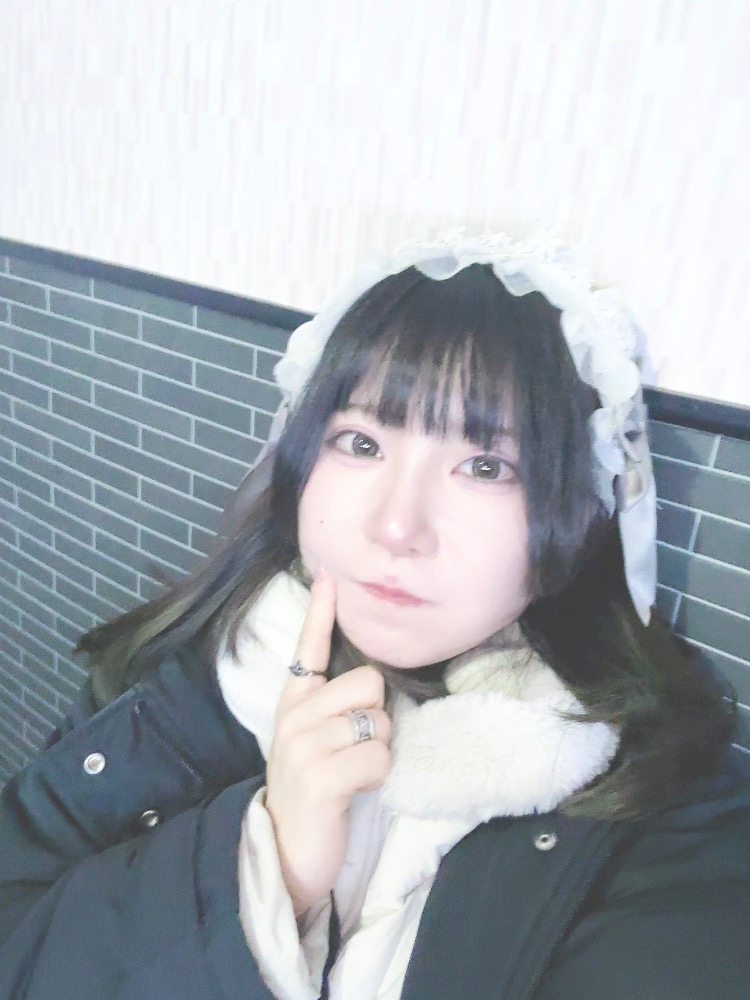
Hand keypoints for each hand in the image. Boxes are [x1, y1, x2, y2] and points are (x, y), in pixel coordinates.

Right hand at [265, 572, 391, 916]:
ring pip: (379, 722)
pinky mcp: (321, 777)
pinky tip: (354, 791)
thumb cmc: (312, 789)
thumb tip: (371, 678)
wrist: (287, 850)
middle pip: (368, 682)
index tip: (329, 576)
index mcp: (292, 702)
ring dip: (377, 751)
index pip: (308, 649)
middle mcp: (294, 716)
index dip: (321, 612)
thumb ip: (330, 706)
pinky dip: (378, 776)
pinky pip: (379, 757)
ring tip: (350, 773)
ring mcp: (304, 745)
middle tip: (353, 749)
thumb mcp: (312, 739)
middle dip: (376, 716)